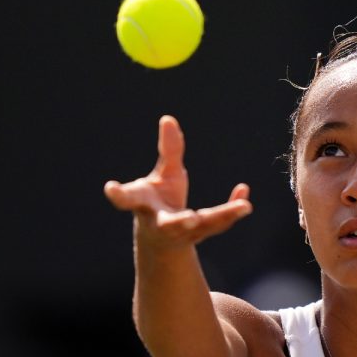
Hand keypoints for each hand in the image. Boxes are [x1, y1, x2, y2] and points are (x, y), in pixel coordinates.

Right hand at [104, 115, 251, 248]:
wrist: (164, 238)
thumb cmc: (160, 200)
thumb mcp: (163, 175)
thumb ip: (168, 150)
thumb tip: (168, 119)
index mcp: (144, 206)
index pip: (129, 201)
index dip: (120, 195)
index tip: (111, 188)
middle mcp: (162, 223)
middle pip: (171, 225)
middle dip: (179, 223)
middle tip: (190, 218)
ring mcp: (186, 232)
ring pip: (206, 227)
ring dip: (224, 217)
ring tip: (245, 207)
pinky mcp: (204, 233)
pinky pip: (222, 223)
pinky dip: (233, 208)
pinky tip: (243, 190)